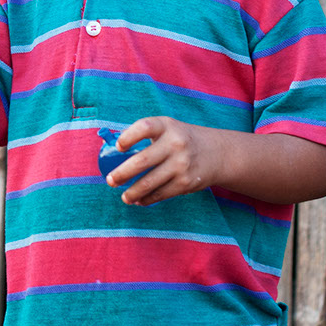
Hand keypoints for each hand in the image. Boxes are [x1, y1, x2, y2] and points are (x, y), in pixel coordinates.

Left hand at [105, 117, 224, 205]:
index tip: (118, 147)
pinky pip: (161, 194)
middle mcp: (174, 144)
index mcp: (165, 126)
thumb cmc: (179, 139)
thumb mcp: (166, 128)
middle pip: (142, 160)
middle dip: (122, 173)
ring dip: (132, 193)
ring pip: (149, 183)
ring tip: (124, 197)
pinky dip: (147, 199)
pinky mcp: (186, 182)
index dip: (128, 137)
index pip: (144, 128)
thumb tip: (109, 148)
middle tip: (110, 181)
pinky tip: (139, 200)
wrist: (216, 152)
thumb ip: (142, 135)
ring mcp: (181, 164)